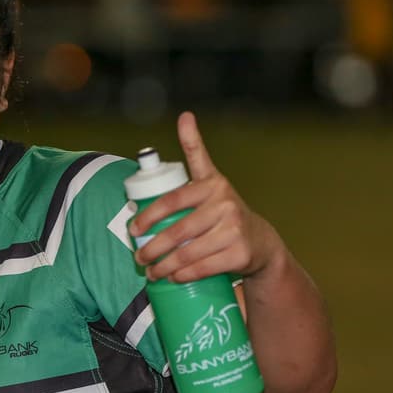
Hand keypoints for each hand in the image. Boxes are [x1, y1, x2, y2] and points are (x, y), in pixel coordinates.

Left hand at [129, 111, 282, 282]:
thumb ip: (195, 151)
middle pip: (176, 231)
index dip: (148, 215)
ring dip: (164, 266)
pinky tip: (173, 277)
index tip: (132, 228)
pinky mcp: (240, 253)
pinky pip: (203, 267)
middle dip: (152, 248)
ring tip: (151, 272)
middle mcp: (225, 204)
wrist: (261, 242)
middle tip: (139, 257)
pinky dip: (183, 275)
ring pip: (188, 252)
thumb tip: (185, 116)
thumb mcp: (211, 178)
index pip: (171, 200)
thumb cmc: (224, 210)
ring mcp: (234, 229)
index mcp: (213, 184)